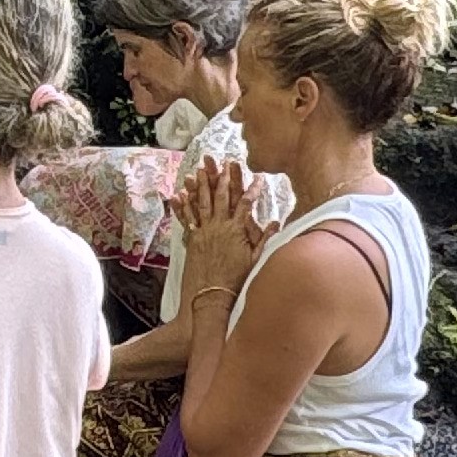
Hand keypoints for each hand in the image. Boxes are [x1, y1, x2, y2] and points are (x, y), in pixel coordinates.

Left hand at [172, 157, 275, 283]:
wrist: (212, 294)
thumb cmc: (236, 279)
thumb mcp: (255, 259)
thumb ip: (265, 239)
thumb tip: (276, 224)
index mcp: (238, 230)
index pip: (246, 203)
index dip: (252, 189)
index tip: (257, 177)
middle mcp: (221, 227)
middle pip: (222, 197)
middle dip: (223, 178)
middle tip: (224, 162)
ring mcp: (205, 231)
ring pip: (203, 203)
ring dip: (202, 185)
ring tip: (201, 169)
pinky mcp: (193, 238)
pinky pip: (188, 217)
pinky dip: (184, 205)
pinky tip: (180, 193)